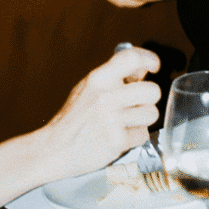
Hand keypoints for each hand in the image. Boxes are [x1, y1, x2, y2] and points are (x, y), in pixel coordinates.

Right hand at [36, 46, 161, 184]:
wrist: (54, 150)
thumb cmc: (74, 119)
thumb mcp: (89, 88)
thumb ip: (115, 77)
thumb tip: (143, 67)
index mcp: (98, 79)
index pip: (133, 58)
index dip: (150, 59)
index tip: (154, 66)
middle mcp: (106, 96)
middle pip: (153, 90)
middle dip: (148, 99)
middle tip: (136, 104)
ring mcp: (112, 119)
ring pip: (152, 113)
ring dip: (142, 119)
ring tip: (124, 122)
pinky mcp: (117, 141)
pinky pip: (143, 134)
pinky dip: (134, 137)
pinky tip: (119, 136)